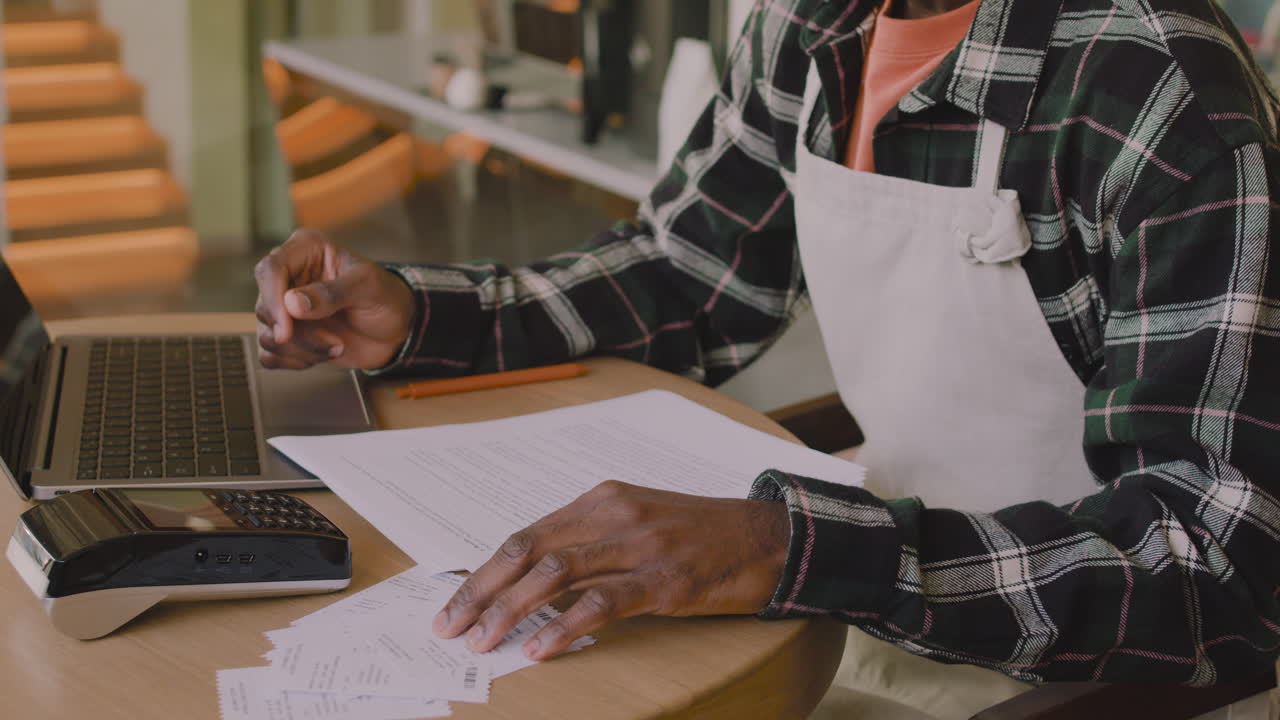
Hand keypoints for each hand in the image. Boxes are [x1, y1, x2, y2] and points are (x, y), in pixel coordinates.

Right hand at [254, 229, 414, 369]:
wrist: (396, 329)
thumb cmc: (386, 297)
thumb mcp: (368, 287)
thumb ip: (333, 293)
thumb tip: (292, 303)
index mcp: (306, 250)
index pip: (270, 269)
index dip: (273, 300)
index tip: (287, 329)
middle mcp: (290, 276)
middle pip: (265, 307)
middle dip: (299, 333)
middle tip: (335, 340)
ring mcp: (286, 307)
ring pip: (267, 334)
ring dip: (302, 349)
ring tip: (337, 345)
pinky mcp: (288, 334)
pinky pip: (270, 355)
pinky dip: (294, 362)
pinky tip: (322, 355)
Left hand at [431, 480, 790, 660]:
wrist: (769, 536)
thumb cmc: (702, 535)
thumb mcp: (639, 522)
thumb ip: (592, 542)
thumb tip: (535, 583)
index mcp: (601, 499)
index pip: (525, 536)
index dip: (483, 573)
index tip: (454, 604)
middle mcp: (613, 514)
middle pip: (528, 552)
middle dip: (481, 592)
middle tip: (452, 628)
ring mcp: (639, 545)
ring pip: (555, 574)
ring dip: (511, 611)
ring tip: (484, 641)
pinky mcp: (665, 580)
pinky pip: (602, 602)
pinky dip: (565, 627)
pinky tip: (541, 649)